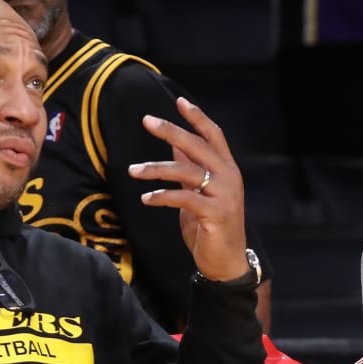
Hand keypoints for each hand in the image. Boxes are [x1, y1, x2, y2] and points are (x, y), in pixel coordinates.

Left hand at [129, 96, 250, 281]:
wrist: (227, 262)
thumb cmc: (211, 227)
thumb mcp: (199, 193)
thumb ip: (191, 169)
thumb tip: (175, 145)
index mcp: (228, 169)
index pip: (214, 135)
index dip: (197, 117)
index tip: (179, 101)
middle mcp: (229, 177)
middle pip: (198, 145)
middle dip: (171, 131)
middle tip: (147, 121)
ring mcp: (224, 195)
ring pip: (187, 171)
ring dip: (156, 168)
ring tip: (133, 170)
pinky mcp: (215, 214)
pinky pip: (183, 198)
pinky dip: (162, 196)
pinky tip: (146, 198)